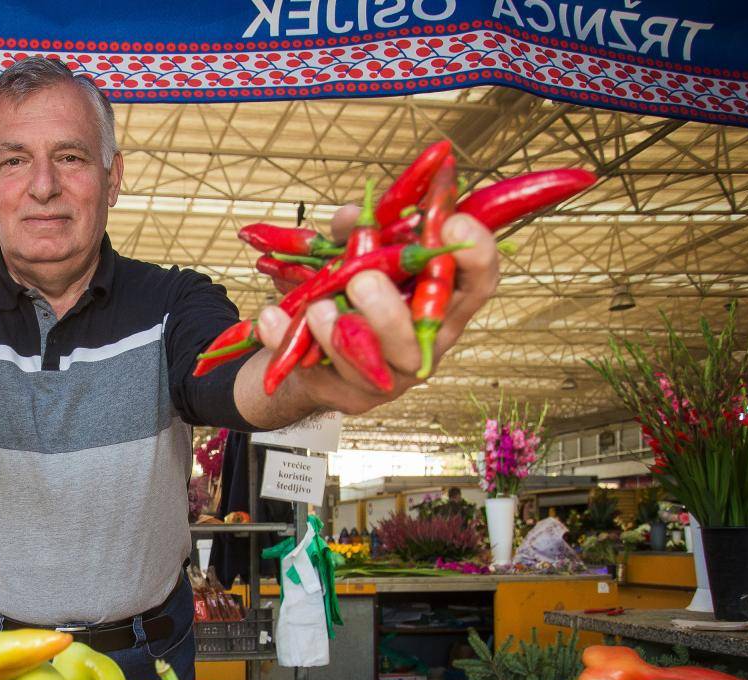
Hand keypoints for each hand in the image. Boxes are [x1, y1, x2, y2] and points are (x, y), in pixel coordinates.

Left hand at [253, 204, 498, 414]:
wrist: (311, 350)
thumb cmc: (349, 293)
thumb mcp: (358, 253)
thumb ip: (360, 232)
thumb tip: (352, 216)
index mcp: (439, 306)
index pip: (478, 283)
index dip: (476, 254)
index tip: (453, 223)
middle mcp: (420, 346)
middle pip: (418, 337)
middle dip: (389, 311)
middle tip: (362, 280)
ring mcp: (385, 377)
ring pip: (368, 364)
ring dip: (337, 333)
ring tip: (315, 307)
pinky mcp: (343, 394)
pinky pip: (313, 373)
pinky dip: (284, 341)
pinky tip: (269, 318)